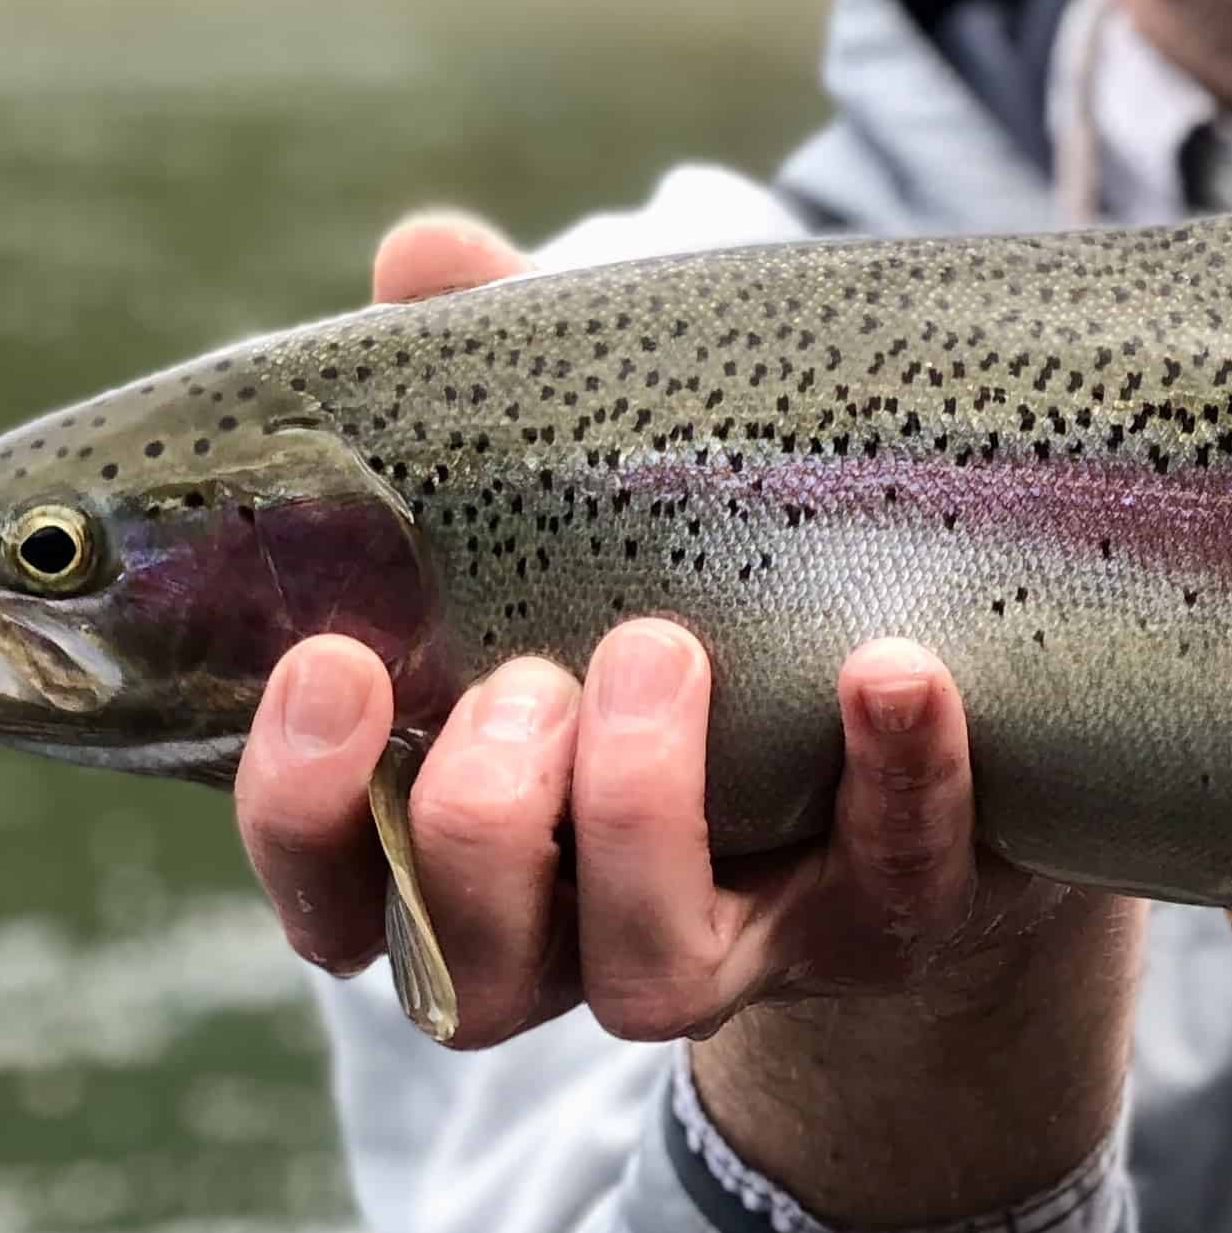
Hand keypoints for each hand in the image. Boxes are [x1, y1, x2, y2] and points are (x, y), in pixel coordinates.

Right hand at [230, 211, 1144, 1223]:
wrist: (930, 723)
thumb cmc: (696, 597)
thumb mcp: (589, 504)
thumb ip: (495, 393)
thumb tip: (424, 257)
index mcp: (457, 841)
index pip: (325, 888)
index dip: (301, 807)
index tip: (336, 666)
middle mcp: (574, 931)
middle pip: (469, 963)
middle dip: (483, 821)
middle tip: (530, 679)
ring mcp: (737, 942)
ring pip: (648, 975)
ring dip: (640, 815)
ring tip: (663, 651)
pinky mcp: (891, 923)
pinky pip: (894, 882)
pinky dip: (897, 778)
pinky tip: (894, 669)